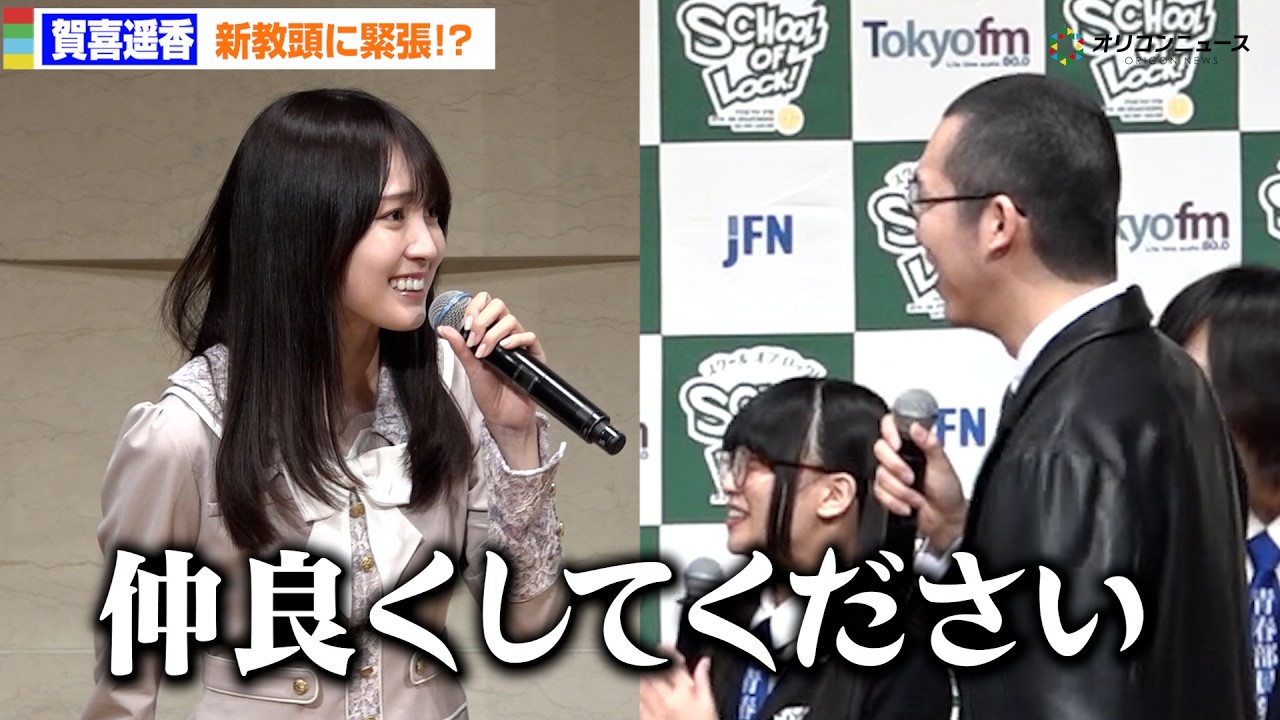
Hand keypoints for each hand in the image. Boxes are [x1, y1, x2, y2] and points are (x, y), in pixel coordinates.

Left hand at [437, 291, 542, 443]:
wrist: (503, 416)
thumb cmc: (488, 394)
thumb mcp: (470, 369)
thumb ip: (460, 348)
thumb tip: (443, 328)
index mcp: (488, 334)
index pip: (484, 305)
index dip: (475, 308)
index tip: (466, 324)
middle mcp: (504, 335)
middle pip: (499, 306)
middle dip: (483, 319)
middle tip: (474, 338)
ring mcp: (519, 344)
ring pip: (511, 320)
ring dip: (494, 333)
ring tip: (485, 351)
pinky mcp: (533, 355)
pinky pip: (529, 337)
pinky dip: (515, 339)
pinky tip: (504, 348)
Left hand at [639, 648, 716, 719]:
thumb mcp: (708, 702)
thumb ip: (703, 679)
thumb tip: (704, 662)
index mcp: (682, 692)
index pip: (671, 664)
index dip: (666, 651)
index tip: (664, 645)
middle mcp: (665, 699)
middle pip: (651, 672)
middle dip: (646, 658)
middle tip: (643, 648)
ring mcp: (654, 710)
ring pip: (639, 685)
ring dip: (637, 672)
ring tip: (634, 661)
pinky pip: (636, 704)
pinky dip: (633, 694)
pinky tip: (631, 687)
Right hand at [872, 413, 967, 552]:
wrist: (944, 520)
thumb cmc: (948, 491)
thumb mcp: (943, 464)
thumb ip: (930, 443)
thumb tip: (916, 427)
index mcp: (914, 444)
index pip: (891, 425)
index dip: (889, 432)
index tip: (897, 445)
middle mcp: (900, 456)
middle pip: (880, 449)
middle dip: (895, 467)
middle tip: (911, 477)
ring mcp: (892, 474)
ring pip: (879, 475)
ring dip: (899, 490)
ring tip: (915, 496)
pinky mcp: (886, 491)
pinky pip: (879, 492)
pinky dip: (895, 502)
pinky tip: (908, 504)